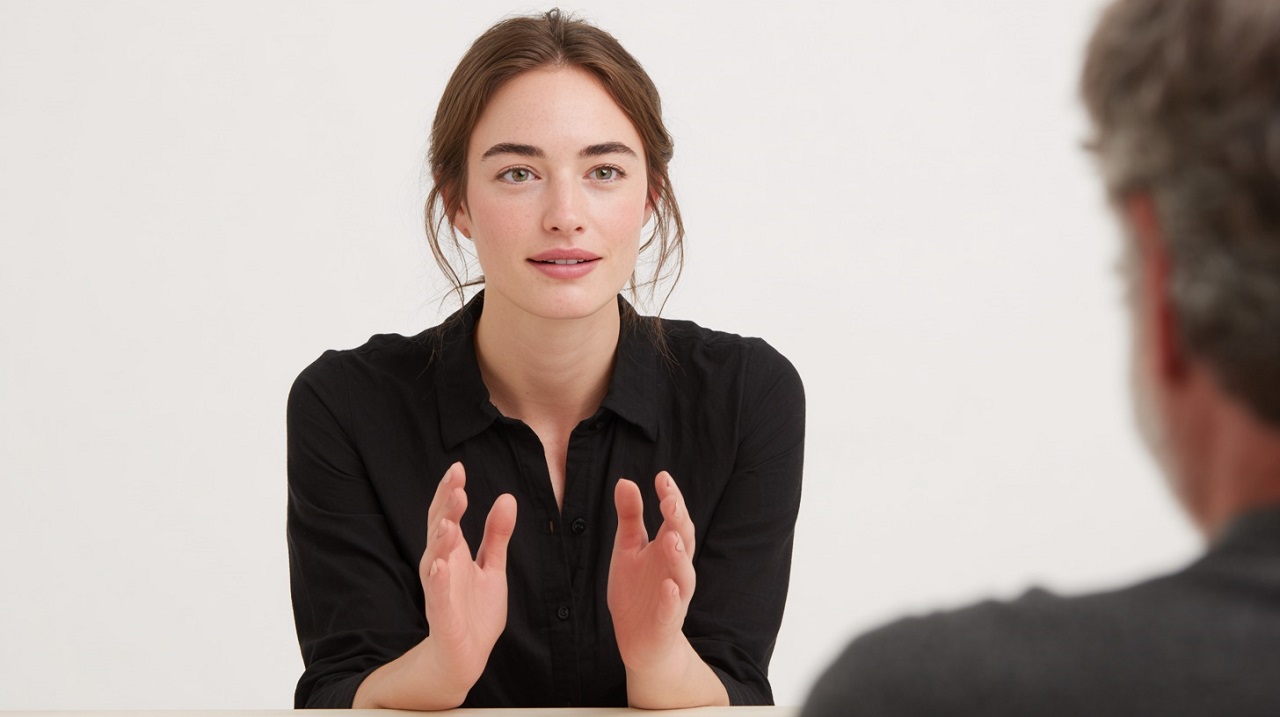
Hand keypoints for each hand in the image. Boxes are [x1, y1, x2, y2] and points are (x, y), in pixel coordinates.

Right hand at [354, 462, 516, 708]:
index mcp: (453, 552)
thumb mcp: (493, 566)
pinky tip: (440, 566)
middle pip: (438, 529)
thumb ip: (497, 534)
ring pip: (434, 559)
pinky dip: (438, 580)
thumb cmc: (475, 610)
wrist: (467, 655)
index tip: (458, 468)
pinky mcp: (442, 614)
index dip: (451, 492)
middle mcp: (441, 565)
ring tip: (449, 521)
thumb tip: (507, 497)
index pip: (448, 514)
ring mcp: (439, 589)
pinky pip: (437, 595)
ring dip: (440, 540)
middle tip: (456, 485)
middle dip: (445, 507)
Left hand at [607, 471, 696, 672]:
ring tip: (671, 538)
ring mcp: (674, 596)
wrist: (639, 639)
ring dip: (679, 557)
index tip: (662, 477)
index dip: (670, 498)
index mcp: (666, 548)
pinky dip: (671, 599)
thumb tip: (626, 481)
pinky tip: (668, 587)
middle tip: (670, 502)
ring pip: (684, 575)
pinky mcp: (666, 621)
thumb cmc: (637, 589)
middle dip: (679, 521)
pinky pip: (672, 610)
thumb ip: (630, 517)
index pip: (674, 518)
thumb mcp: (628, 548)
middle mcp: (675, 569)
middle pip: (684, 541)